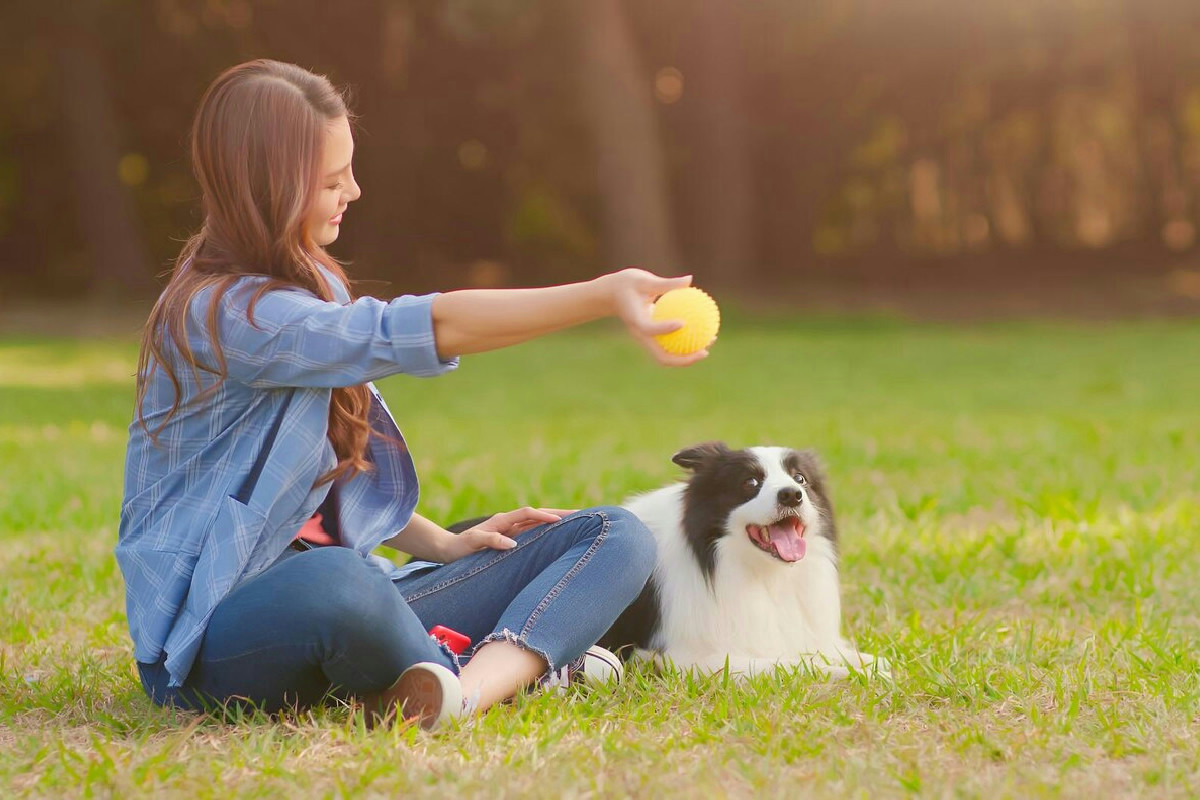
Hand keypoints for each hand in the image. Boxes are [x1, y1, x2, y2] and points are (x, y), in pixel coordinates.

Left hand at [438, 507, 576, 561]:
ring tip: (577, 521)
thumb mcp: (472, 544)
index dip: (543, 516)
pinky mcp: (512, 537)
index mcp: (502, 520)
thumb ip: (490, 540)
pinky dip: (548, 529)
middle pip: (538, 514)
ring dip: (557, 520)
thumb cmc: (460, 548)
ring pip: (538, 522)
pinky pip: (534, 531)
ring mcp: (512, 529)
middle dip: (559, 513)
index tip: (559, 521)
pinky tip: (560, 533)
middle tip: (581, 514)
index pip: (527, 513)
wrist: (450, 550)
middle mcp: (509, 522)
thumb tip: (511, 544)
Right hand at [600, 268, 708, 366]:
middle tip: (704, 351)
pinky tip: (703, 333)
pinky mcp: (651, 339)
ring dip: (689, 355)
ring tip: (709, 344)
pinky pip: (670, 345)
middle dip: (684, 359)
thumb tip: (690, 280)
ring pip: (668, 356)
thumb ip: (666, 284)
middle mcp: (641, 336)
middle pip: (662, 357)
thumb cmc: (626, 284)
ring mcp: (646, 341)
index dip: (665, 329)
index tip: (682, 322)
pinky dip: (685, 342)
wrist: (609, 296)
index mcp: (635, 321)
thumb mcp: (643, 280)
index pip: (650, 329)